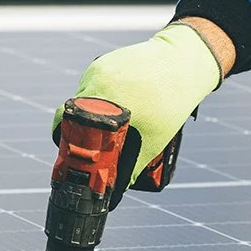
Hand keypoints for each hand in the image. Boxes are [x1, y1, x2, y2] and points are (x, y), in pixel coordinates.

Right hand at [53, 21, 230, 187]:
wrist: (183, 60)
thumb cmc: (173, 100)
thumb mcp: (154, 139)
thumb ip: (132, 166)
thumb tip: (116, 190)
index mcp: (104, 100)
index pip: (67, 124)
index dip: (67, 143)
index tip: (73, 156)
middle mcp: (96, 81)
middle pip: (73, 114)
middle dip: (81, 133)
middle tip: (92, 147)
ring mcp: (98, 69)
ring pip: (82, 101)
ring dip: (92, 117)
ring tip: (113, 125)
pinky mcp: (103, 62)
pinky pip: (93, 87)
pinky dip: (101, 101)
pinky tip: (121, 106)